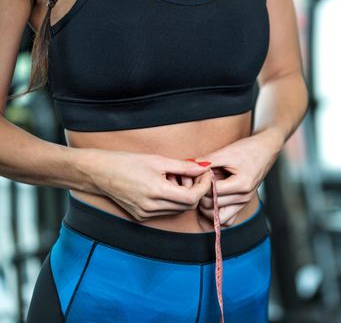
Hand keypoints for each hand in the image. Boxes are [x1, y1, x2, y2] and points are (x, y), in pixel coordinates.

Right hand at [85, 149, 211, 220]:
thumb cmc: (126, 162)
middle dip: (196, 190)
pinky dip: (172, 200)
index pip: (192, 197)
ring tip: (175, 178)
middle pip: (188, 205)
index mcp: (156, 192)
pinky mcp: (141, 217)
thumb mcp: (158, 160)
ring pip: (178, 210)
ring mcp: (146, 214)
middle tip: (193, 174)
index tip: (205, 174)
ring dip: (184, 196)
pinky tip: (165, 186)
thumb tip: (204, 168)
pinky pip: (166, 211)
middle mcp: (151, 208)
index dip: (203, 186)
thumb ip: (184, 166)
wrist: (99, 173)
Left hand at [193, 129, 283, 225]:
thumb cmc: (248, 149)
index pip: (212, 192)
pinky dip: (217, 214)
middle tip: (199, 181)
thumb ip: (206, 161)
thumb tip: (187, 165)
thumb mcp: (226, 152)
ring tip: (205, 190)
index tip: (200, 172)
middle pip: (212, 205)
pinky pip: (227, 220)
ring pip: (217, 217)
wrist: (265, 150)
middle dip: (201, 194)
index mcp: (242, 185)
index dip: (202, 183)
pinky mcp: (242, 204)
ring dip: (207, 205)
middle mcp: (244, 197)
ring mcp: (244, 202)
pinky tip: (212, 200)